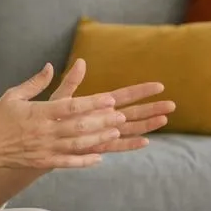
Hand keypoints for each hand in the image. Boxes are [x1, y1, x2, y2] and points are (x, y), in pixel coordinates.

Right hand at [0, 59, 174, 171]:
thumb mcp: (13, 95)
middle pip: (79, 126)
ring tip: (115, 132)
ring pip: (77, 144)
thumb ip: (35, 83)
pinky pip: (68, 162)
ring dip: (98, 138)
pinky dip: (84, 161)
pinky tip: (99, 157)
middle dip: (102, 121)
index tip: (110, 99)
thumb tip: (51, 66)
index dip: (92, 103)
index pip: (70, 107)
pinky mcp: (44, 161)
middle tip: (122, 116)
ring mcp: (45, 148)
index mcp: (39, 113)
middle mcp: (45, 131)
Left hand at [44, 58, 175, 155]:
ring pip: (129, 129)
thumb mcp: (59, 99)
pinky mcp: (96, 148)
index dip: (142, 91)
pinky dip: (130, 145)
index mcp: (98, 104)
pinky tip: (145, 142)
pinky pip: (116, 147)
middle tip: (172, 105)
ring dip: (147, 125)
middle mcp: (104, 119)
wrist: (37, 140)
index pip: (124, 95)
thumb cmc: (47, 118)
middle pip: (133, 112)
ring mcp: (102, 134)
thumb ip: (71, 83)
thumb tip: (81, 61)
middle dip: (152, 108)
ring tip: (164, 119)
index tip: (159, 85)